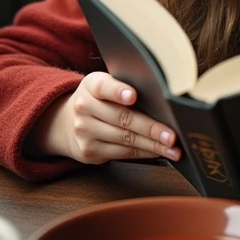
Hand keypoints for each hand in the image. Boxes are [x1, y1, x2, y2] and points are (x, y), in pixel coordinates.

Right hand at [30, 72, 182, 163]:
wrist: (67, 122)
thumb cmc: (99, 100)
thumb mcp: (105, 86)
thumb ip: (125, 88)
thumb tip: (162, 100)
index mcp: (91, 86)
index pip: (104, 86)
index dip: (119, 91)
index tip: (133, 96)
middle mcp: (84, 107)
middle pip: (122, 118)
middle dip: (150, 128)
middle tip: (171, 135)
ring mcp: (85, 131)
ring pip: (125, 139)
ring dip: (152, 146)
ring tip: (173, 149)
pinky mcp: (89, 151)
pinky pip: (122, 153)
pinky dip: (144, 153)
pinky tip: (158, 152)